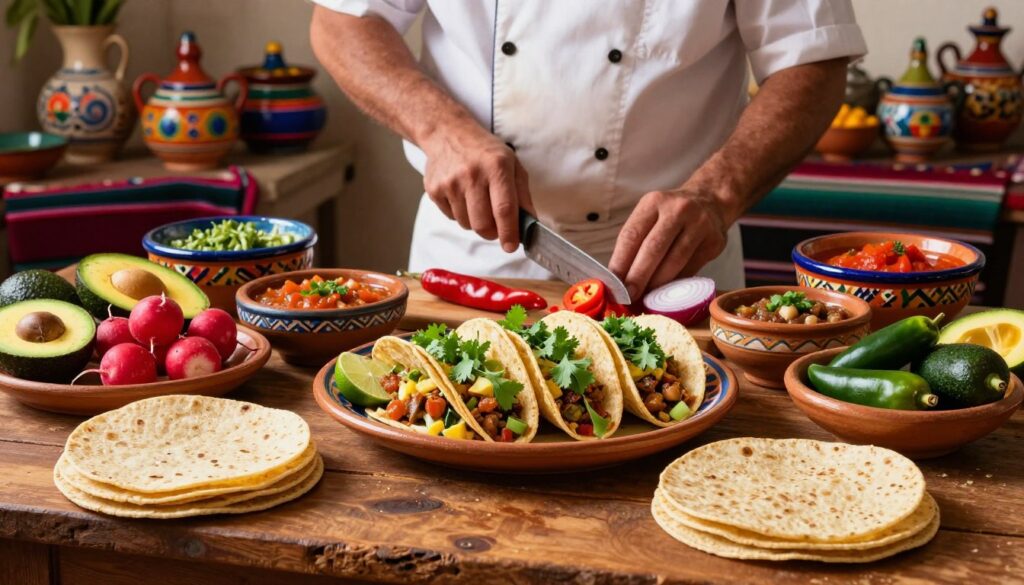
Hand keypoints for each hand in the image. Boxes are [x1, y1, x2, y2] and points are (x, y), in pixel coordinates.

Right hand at [421, 123, 533, 252]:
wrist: (447, 133)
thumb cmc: (485, 151)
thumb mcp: (512, 164)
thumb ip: (523, 195)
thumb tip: (530, 224)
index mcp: (496, 167)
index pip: (504, 209)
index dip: (509, 232)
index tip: (511, 246)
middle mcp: (472, 175)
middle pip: (483, 224)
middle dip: (492, 233)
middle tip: (496, 226)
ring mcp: (450, 183)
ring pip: (467, 224)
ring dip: (476, 222)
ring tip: (477, 201)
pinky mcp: (434, 189)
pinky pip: (452, 217)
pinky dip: (460, 213)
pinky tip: (462, 194)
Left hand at [609, 188, 729, 299]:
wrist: (710, 201)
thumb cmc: (670, 216)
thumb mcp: (650, 216)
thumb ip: (636, 243)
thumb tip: (620, 279)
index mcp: (653, 202)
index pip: (631, 235)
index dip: (620, 262)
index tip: (614, 284)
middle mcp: (677, 210)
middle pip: (653, 248)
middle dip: (638, 276)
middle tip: (629, 296)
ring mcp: (699, 224)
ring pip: (674, 261)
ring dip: (657, 283)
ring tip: (646, 296)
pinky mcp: (714, 241)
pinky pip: (691, 268)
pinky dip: (676, 282)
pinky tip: (667, 290)